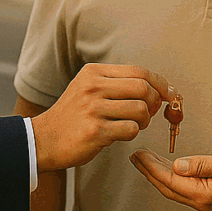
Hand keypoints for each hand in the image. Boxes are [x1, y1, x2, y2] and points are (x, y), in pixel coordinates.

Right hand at [31, 64, 177, 170]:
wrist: (43, 139)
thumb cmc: (72, 116)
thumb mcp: (88, 88)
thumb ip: (117, 85)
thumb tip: (157, 88)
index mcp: (94, 73)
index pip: (139, 71)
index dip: (160, 83)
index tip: (168, 93)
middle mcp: (93, 87)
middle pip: (143, 88)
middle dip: (154, 102)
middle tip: (149, 113)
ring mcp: (94, 109)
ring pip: (140, 109)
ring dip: (144, 120)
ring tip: (133, 125)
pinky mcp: (95, 131)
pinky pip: (131, 129)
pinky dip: (132, 133)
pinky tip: (120, 134)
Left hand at [128, 150, 211, 210]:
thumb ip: (201, 165)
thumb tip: (176, 165)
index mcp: (203, 194)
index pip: (169, 180)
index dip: (151, 166)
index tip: (138, 153)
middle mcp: (200, 202)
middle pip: (166, 187)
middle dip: (149, 171)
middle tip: (134, 156)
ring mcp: (204, 202)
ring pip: (173, 189)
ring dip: (157, 174)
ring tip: (145, 160)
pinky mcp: (208, 197)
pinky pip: (182, 188)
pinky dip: (170, 177)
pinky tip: (166, 167)